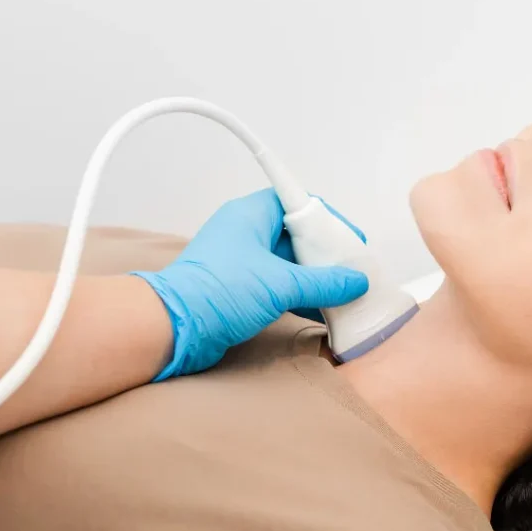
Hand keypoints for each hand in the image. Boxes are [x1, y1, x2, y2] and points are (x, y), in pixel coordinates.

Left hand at [131, 188, 367, 380]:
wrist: (174, 328)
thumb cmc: (220, 292)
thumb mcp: (282, 284)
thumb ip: (325, 283)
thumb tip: (357, 282)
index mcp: (251, 215)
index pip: (297, 202)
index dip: (327, 219)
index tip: (350, 238)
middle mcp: (246, 233)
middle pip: (297, 235)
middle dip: (327, 254)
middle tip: (352, 270)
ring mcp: (242, 262)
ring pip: (290, 263)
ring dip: (315, 278)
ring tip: (343, 293)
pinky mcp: (240, 288)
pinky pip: (279, 285)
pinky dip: (301, 294)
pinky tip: (323, 310)